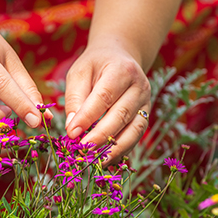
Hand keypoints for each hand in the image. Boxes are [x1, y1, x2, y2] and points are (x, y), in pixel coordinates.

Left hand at [64, 41, 150, 163]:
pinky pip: (136, 136)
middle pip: (121, 116)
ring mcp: (146, 102)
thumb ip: (75, 98)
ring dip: (114, 148)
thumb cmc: (96, 65)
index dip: (87, 118)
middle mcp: (140, 86)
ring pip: (133, 130)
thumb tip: (72, 128)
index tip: (71, 134)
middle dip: (100, 136)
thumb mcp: (80, 73)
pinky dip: (121, 149)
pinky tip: (106, 158)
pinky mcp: (146, 115)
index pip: (104, 97)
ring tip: (96, 160)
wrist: (120, 57)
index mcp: (122, 70)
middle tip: (82, 150)